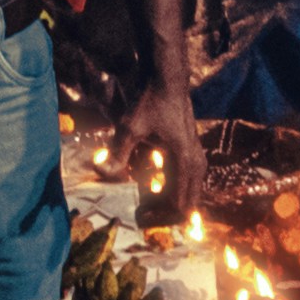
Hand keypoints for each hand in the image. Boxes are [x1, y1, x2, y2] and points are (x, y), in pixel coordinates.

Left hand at [116, 72, 205, 217]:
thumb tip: (101, 172)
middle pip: (188, 204)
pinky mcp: (192, 154)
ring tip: (147, 204)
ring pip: (189, 195)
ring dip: (169, 203)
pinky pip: (186, 183)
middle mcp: (196, 164)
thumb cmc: (151, 102)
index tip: (142, 216)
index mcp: (185, 162)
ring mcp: (197, 159)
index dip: (161, 217)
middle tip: (144, 215)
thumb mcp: (130, 128)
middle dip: (166, 214)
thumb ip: (117, 153)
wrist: (167, 81)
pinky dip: (172, 190)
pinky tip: (153, 187)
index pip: (180, 205)